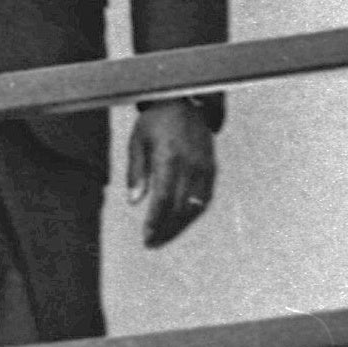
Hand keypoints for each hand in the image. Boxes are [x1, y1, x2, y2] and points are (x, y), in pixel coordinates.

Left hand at [127, 99, 216, 247]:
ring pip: (196, 206)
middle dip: (167, 229)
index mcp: (169, 158)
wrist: (184, 103)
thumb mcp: (137, 142)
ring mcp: (205, 167)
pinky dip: (193, 213)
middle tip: (153, 243)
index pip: (164, 198)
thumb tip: (135, 201)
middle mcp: (190, 165)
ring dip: (181, 225)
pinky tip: (181, 222)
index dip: (156, 220)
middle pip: (181, 207)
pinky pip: (205, 198)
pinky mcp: (212, 169)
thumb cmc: (155, 122)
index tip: (147, 236)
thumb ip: (136, 172)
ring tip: (165, 237)